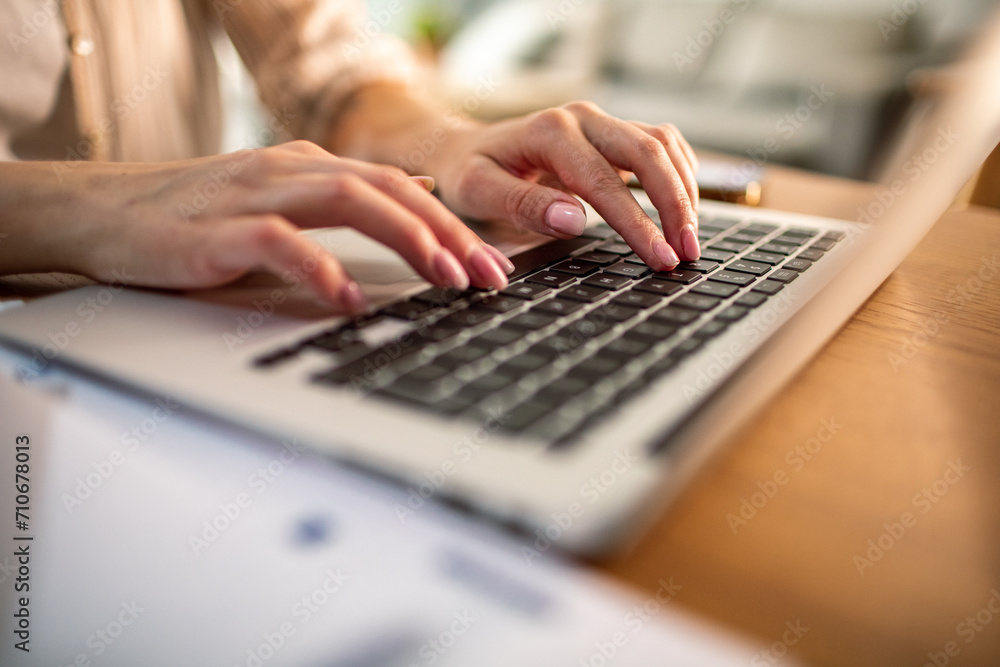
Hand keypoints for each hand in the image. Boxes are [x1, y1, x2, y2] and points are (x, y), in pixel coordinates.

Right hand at [0, 142, 512, 313]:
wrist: (105, 213)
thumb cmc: (197, 217)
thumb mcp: (285, 197)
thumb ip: (350, 197)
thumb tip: (421, 195)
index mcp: (309, 166)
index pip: (399, 186)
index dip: (452, 223)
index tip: (492, 264)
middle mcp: (290, 170)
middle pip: (387, 188)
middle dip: (447, 232)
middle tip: (488, 276)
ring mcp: (255, 194)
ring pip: (347, 199)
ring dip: (405, 237)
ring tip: (444, 277)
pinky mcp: (219, 229)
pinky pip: (280, 242)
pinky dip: (320, 268)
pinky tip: (348, 298)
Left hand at [425, 101, 700, 269]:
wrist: (465, 149)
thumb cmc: (469, 174)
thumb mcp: (477, 192)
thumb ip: (523, 205)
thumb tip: (574, 221)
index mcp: (550, 132)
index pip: (605, 181)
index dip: (638, 223)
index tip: (660, 258)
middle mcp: (582, 118)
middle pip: (648, 153)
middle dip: (675, 206)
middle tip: (687, 253)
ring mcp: (601, 122)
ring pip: (663, 145)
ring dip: (684, 190)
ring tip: (689, 240)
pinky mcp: (613, 133)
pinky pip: (661, 144)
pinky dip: (680, 174)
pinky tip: (684, 208)